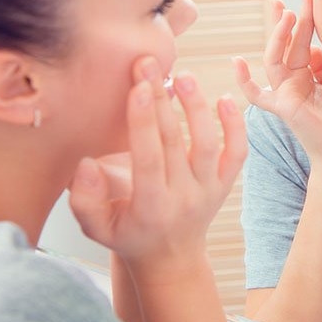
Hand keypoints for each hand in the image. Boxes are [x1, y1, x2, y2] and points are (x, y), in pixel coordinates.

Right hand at [68, 56, 246, 278]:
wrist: (170, 256)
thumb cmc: (127, 235)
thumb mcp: (96, 227)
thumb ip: (84, 199)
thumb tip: (85, 164)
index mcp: (151, 207)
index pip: (148, 158)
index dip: (143, 122)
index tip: (137, 87)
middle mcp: (184, 197)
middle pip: (175, 142)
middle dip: (160, 100)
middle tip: (148, 65)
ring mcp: (209, 190)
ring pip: (208, 143)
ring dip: (197, 107)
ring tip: (184, 76)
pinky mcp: (225, 183)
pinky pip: (237, 153)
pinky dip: (236, 126)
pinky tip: (225, 99)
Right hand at [233, 0, 321, 171]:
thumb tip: (312, 48)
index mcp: (304, 77)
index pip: (299, 43)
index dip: (301, 21)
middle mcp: (290, 83)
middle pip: (285, 45)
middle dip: (289, 20)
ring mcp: (284, 94)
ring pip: (275, 59)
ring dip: (279, 36)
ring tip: (288, 14)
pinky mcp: (283, 107)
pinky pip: (257, 95)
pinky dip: (244, 81)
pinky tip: (237, 62)